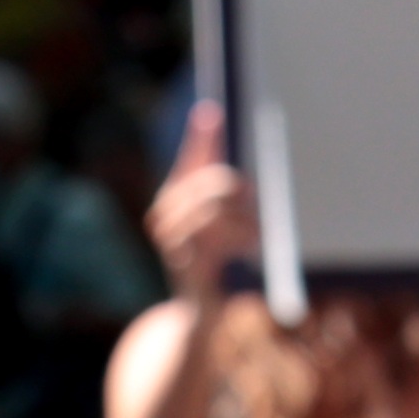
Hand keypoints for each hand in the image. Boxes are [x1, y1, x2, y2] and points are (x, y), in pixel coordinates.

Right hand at [144, 103, 257, 305]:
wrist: (201, 306)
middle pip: (214, 181)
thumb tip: (240, 154)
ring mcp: (169, 240)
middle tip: (252, 205)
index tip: (213, 111)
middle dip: (239, 191)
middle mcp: (165, 213)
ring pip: (218, 207)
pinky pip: (219, 238)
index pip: (194, 158)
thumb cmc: (214, 254)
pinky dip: (241, 239)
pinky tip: (247, 250)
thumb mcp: (222, 218)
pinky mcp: (183, 263)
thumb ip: (225, 186)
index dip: (204, 137)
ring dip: (245, 220)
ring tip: (253, 234)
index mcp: (176, 195)